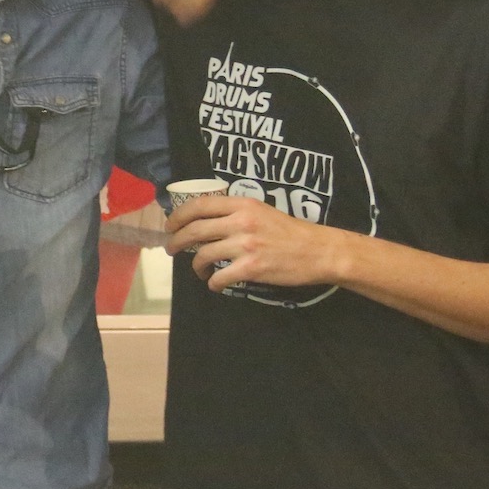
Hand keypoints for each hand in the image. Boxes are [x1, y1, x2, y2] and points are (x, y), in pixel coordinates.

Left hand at [165, 195, 348, 292]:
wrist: (318, 251)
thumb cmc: (290, 231)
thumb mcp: (261, 210)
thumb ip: (235, 212)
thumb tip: (204, 220)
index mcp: (242, 205)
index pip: (199, 205)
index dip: (178, 215)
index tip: (170, 225)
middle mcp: (241, 222)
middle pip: (195, 230)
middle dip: (177, 241)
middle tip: (171, 249)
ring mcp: (246, 245)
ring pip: (204, 254)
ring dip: (195, 265)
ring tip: (198, 269)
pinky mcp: (252, 268)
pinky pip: (220, 276)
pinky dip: (212, 282)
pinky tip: (215, 284)